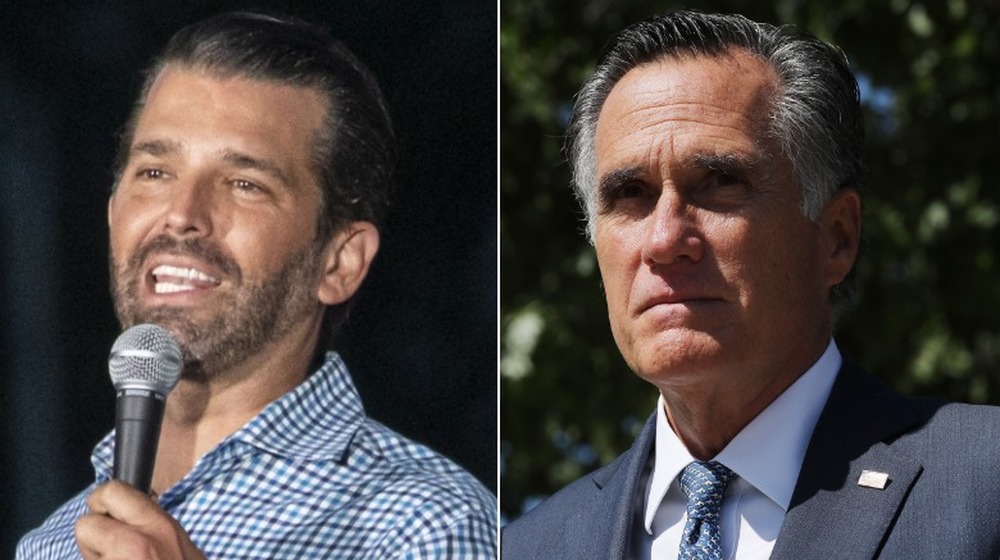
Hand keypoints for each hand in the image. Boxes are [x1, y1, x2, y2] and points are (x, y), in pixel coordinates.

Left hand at [75, 481, 205, 559]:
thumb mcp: (187, 549)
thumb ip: (159, 529)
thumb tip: (136, 512)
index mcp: (161, 527)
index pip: (113, 491)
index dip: (103, 503)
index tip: (109, 518)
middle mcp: (136, 545)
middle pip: (85, 524)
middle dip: (92, 537)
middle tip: (107, 550)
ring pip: (84, 556)